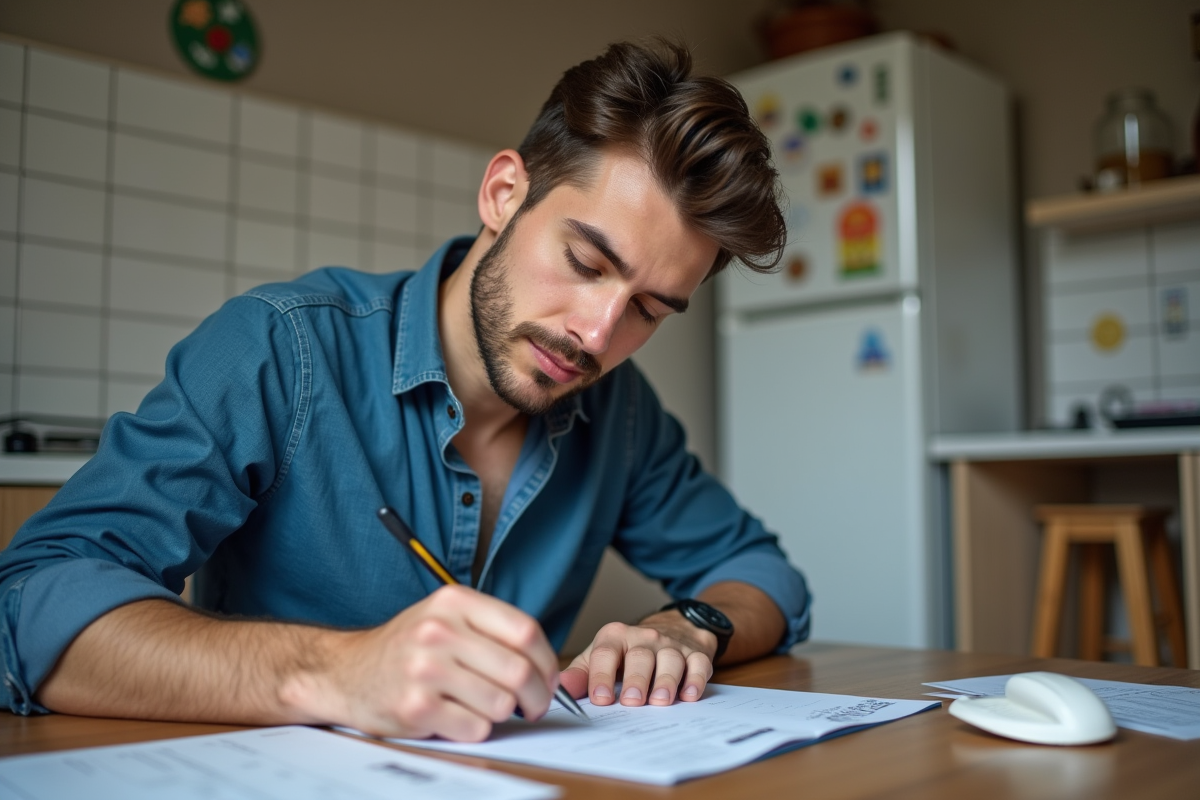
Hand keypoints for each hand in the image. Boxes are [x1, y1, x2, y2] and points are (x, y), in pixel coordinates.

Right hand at [280, 585, 558, 741]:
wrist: (346, 672)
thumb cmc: (408, 648)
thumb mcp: (446, 617)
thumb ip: (492, 629)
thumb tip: (547, 666)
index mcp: (453, 601)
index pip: (525, 631)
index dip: (548, 661)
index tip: (549, 678)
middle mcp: (439, 630)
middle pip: (518, 670)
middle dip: (536, 697)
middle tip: (533, 706)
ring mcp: (425, 669)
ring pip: (500, 703)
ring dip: (502, 714)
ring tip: (485, 707)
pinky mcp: (415, 706)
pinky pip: (474, 728)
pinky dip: (475, 729)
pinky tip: (458, 717)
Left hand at [559, 612, 716, 707]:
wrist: (673, 628)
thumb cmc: (629, 650)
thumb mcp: (601, 656)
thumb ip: (581, 674)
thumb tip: (559, 690)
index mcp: (615, 636)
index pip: (605, 654)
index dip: (601, 676)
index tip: (600, 699)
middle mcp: (644, 638)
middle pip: (639, 656)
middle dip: (636, 679)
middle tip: (632, 702)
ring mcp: (671, 644)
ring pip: (670, 659)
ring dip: (666, 681)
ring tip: (660, 701)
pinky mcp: (696, 653)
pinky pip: (698, 664)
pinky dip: (695, 679)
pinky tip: (689, 695)